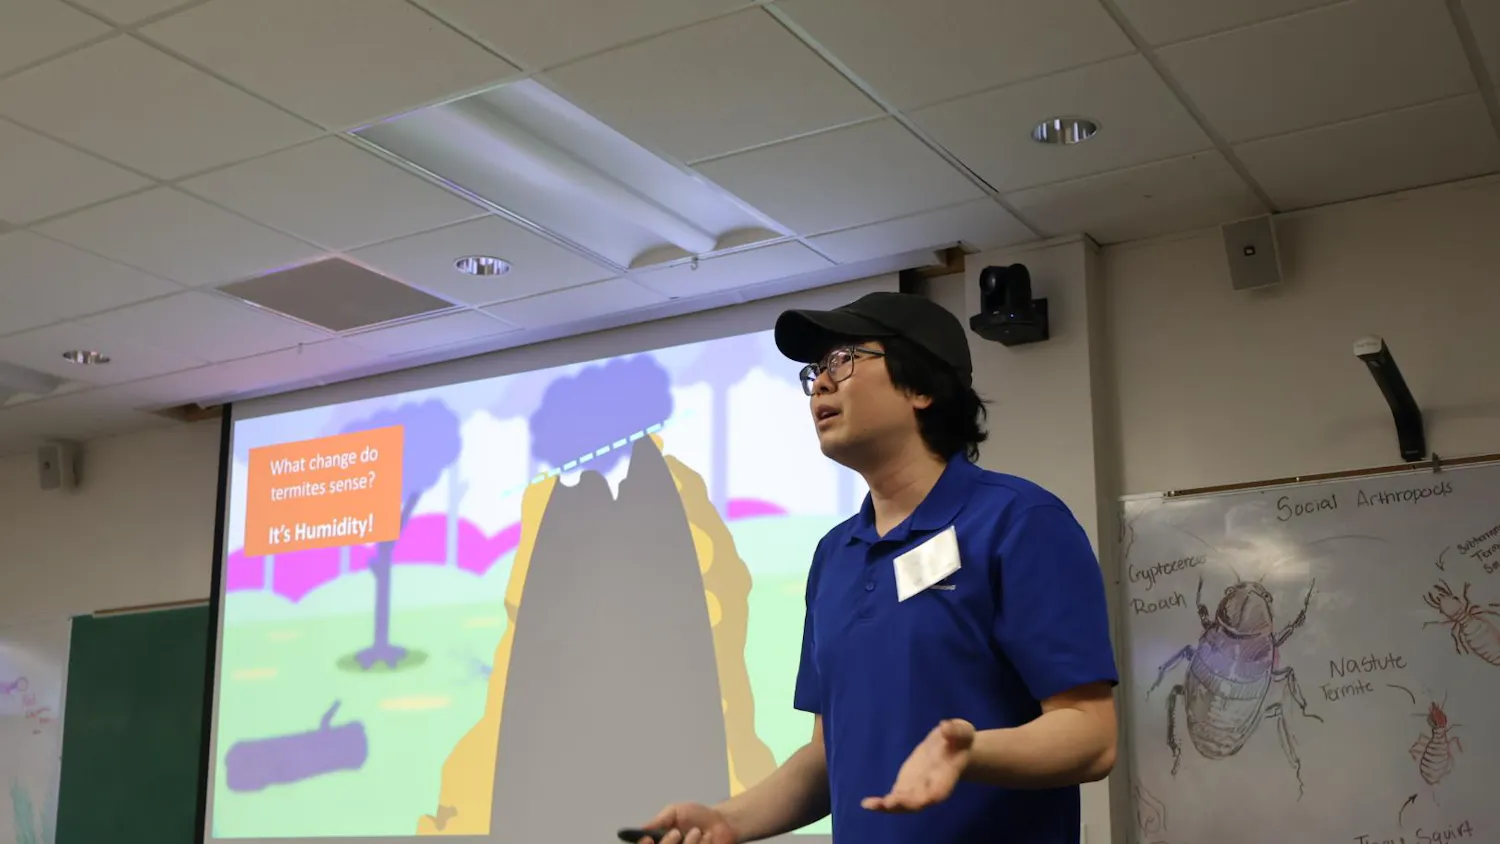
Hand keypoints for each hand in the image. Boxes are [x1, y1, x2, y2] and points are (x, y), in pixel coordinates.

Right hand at [638, 802, 737, 843]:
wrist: (722, 821)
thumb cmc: (697, 815)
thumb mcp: (676, 811)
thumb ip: (661, 820)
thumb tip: (643, 828)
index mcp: (663, 841)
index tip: (648, 839)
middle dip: (669, 843)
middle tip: (677, 832)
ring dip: (690, 843)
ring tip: (698, 831)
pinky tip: (708, 838)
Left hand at [861, 718, 975, 812]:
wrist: (952, 749)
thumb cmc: (960, 740)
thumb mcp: (962, 731)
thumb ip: (955, 731)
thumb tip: (945, 727)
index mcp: (946, 778)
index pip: (938, 791)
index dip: (929, 796)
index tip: (921, 800)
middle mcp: (931, 789)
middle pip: (918, 802)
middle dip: (904, 804)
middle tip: (888, 803)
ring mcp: (917, 789)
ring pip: (903, 804)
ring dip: (888, 806)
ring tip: (870, 805)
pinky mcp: (905, 786)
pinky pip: (894, 798)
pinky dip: (882, 803)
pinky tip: (866, 804)